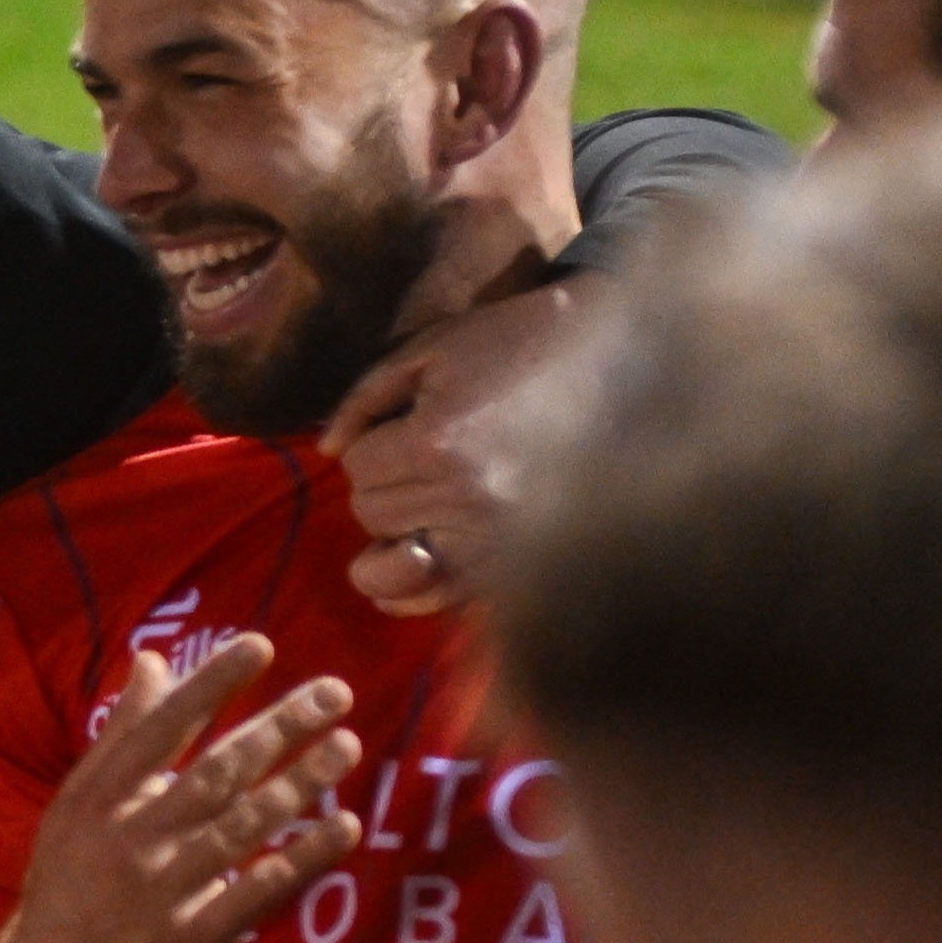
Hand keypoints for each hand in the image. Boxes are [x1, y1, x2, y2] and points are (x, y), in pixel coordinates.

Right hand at [0, 640, 360, 942]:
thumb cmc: (70, 880)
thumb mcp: (78, 803)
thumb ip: (122, 733)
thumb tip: (154, 659)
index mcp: (99, 798)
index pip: (161, 729)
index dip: (211, 686)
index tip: (261, 645)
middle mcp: (131, 837)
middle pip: (216, 773)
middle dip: (278, 729)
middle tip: (335, 693)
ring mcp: (164, 889)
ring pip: (243, 826)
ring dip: (300, 783)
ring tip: (346, 746)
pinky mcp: (194, 938)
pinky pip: (259, 889)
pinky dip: (303, 858)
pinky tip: (342, 827)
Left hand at [325, 282, 582, 617]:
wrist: (617, 361)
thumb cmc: (516, 344)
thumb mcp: (431, 349)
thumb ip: (365, 399)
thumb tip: (324, 451)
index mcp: (438, 444)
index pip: (358, 468)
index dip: (372, 444)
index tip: (406, 425)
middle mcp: (465, 501)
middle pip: (372, 514)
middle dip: (383, 483)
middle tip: (423, 456)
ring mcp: (495, 541)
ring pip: (397, 564)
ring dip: (396, 535)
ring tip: (418, 510)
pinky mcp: (516, 565)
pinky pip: (440, 599)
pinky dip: (418, 585)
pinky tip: (418, 559)